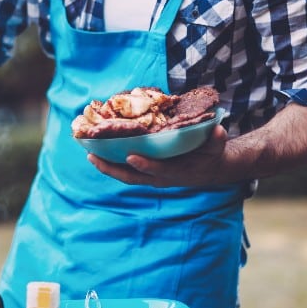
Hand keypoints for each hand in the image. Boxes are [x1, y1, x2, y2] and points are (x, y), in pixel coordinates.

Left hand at [86, 125, 230, 187]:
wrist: (211, 170)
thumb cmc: (211, 155)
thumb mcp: (216, 146)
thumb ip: (216, 139)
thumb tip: (217, 130)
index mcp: (177, 172)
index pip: (158, 171)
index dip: (145, 165)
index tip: (131, 156)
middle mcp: (160, 177)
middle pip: (132, 177)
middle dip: (111, 169)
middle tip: (92, 156)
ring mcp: (151, 177)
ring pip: (125, 175)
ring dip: (106, 166)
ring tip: (88, 153)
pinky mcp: (146, 173)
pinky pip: (125, 170)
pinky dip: (111, 163)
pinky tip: (98, 151)